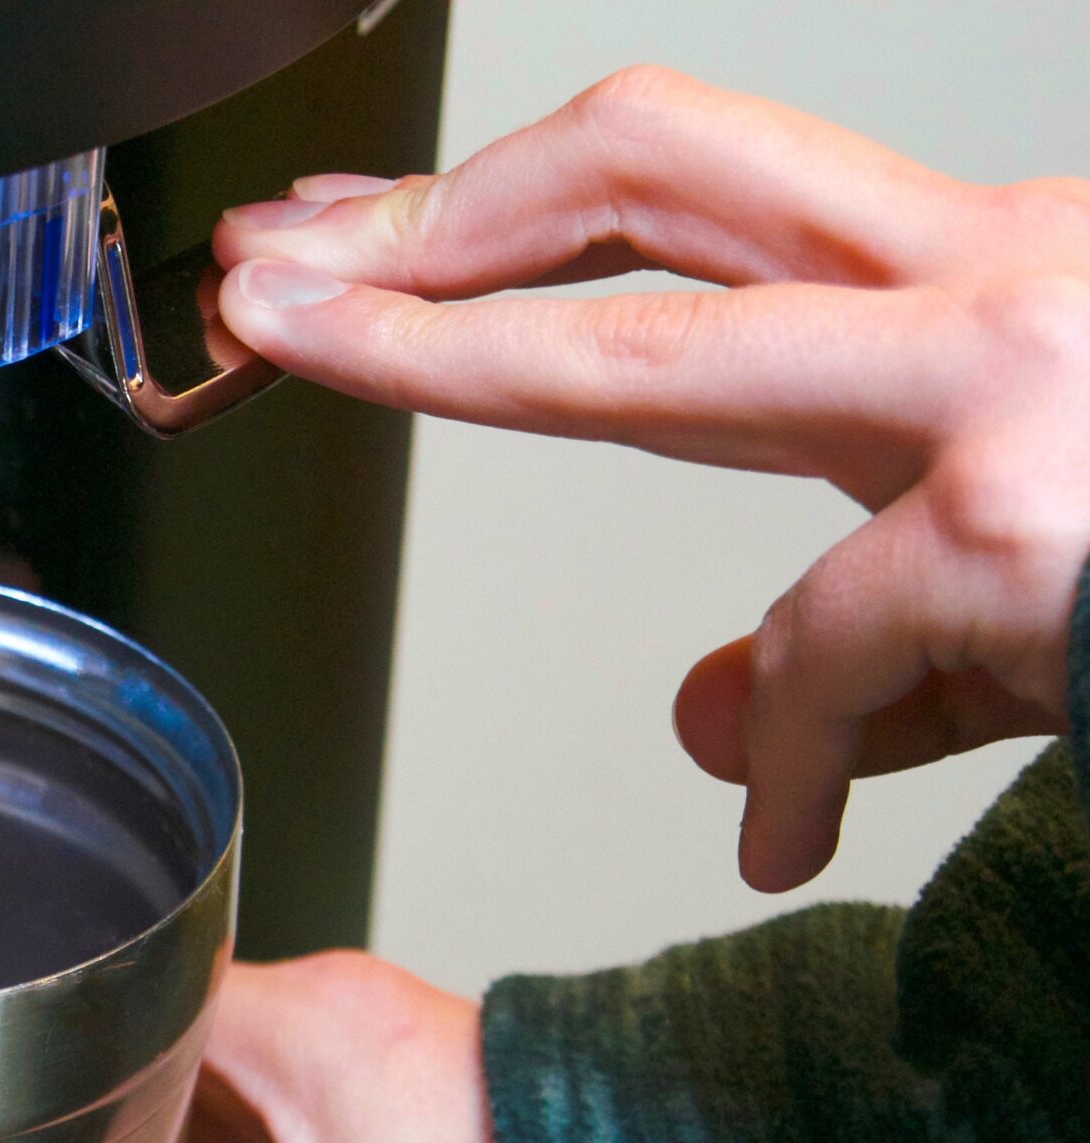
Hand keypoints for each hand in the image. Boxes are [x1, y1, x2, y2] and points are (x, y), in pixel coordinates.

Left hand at [213, 66, 1087, 891]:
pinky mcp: (1036, 529)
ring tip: (312, 343)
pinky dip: (783, 756)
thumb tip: (708, 728)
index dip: (489, 216)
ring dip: (445, 349)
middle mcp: (992, 278)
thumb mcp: (1046, 578)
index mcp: (980, 280)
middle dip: (423, 218)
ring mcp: (1018, 387)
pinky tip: (779, 829)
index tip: (352, 231)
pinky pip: (817, 649)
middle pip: (644, 169)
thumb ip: (862, 641)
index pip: (681, 205)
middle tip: (273, 265)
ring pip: (659, 345)